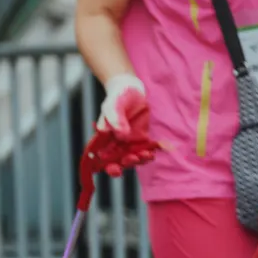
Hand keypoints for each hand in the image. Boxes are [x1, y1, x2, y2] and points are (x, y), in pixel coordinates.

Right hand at [82, 76, 157, 199]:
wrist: (132, 89)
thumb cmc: (118, 97)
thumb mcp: (113, 105)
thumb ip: (115, 119)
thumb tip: (121, 135)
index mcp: (103, 139)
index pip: (101, 158)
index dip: (106, 166)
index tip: (114, 168)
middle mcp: (115, 144)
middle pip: (118, 161)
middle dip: (125, 164)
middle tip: (133, 158)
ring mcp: (129, 143)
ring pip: (133, 158)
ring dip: (139, 160)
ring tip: (146, 155)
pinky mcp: (142, 139)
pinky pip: (146, 150)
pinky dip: (150, 153)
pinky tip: (156, 151)